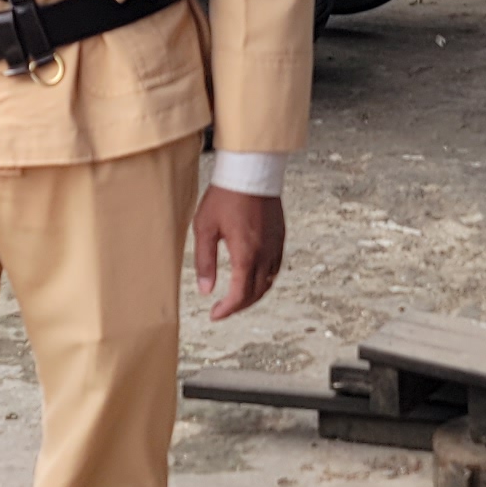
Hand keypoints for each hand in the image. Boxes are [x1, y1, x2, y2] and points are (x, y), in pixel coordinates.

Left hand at [192, 189, 284, 320]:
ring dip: (253, 294)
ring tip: (237, 297)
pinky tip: (252, 276)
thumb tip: (205, 289)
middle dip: (239, 305)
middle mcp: (265, 254)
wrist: (251, 171)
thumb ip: (205, 261)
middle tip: (223, 309)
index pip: (240, 294)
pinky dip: (264, 279)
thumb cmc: (226, 196)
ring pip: (269, 282)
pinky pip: (276, 267)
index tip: (215, 314)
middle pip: (256, 292)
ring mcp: (276, 246)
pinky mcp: (280, 237)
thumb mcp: (205, 228)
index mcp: (246, 254)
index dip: (227, 309)